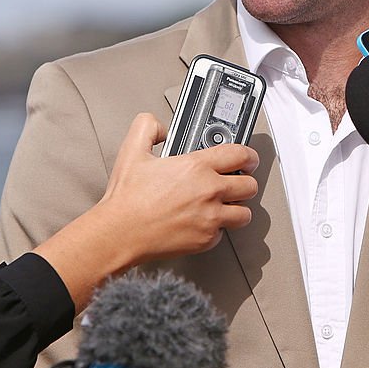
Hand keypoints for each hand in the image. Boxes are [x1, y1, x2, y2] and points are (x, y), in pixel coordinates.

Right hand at [98, 112, 258, 259]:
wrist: (119, 233)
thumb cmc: (127, 199)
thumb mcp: (132, 151)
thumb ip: (148, 128)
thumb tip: (159, 127)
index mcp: (197, 167)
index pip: (241, 155)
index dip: (248, 155)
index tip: (248, 158)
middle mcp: (209, 192)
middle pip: (250, 186)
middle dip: (245, 182)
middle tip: (237, 182)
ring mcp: (210, 218)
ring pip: (244, 213)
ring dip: (238, 208)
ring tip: (227, 206)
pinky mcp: (205, 240)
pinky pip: (223, 235)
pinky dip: (217, 230)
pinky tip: (204, 223)